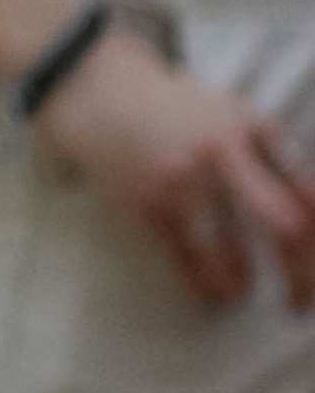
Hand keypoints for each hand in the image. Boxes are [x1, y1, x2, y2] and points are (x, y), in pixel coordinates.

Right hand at [37, 28, 314, 309]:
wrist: (99, 90)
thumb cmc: (175, 109)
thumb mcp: (232, 114)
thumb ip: (272, 156)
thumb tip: (309, 216)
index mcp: (253, 129)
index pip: (308, 195)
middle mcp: (224, 153)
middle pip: (284, 228)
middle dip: (301, 276)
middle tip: (297, 302)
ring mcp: (184, 180)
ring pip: (232, 253)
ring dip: (242, 285)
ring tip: (240, 294)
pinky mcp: (148, 203)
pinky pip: (186, 260)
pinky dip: (204, 286)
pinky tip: (211, 294)